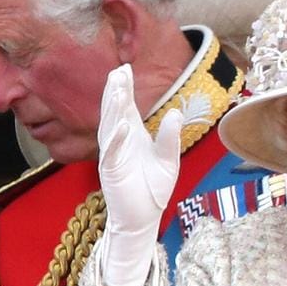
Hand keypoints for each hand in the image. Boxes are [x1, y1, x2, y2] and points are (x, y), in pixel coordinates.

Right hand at [95, 64, 182, 285]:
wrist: (144, 218)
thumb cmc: (153, 188)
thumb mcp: (168, 160)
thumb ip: (170, 137)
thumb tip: (175, 113)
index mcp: (132, 136)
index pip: (127, 107)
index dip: (124, 88)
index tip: (124, 67)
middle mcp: (119, 142)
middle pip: (115, 112)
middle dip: (115, 92)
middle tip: (117, 71)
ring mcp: (113, 156)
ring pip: (110, 128)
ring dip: (113, 109)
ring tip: (117, 90)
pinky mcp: (111, 172)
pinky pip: (112, 153)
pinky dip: (117, 139)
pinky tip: (122, 125)